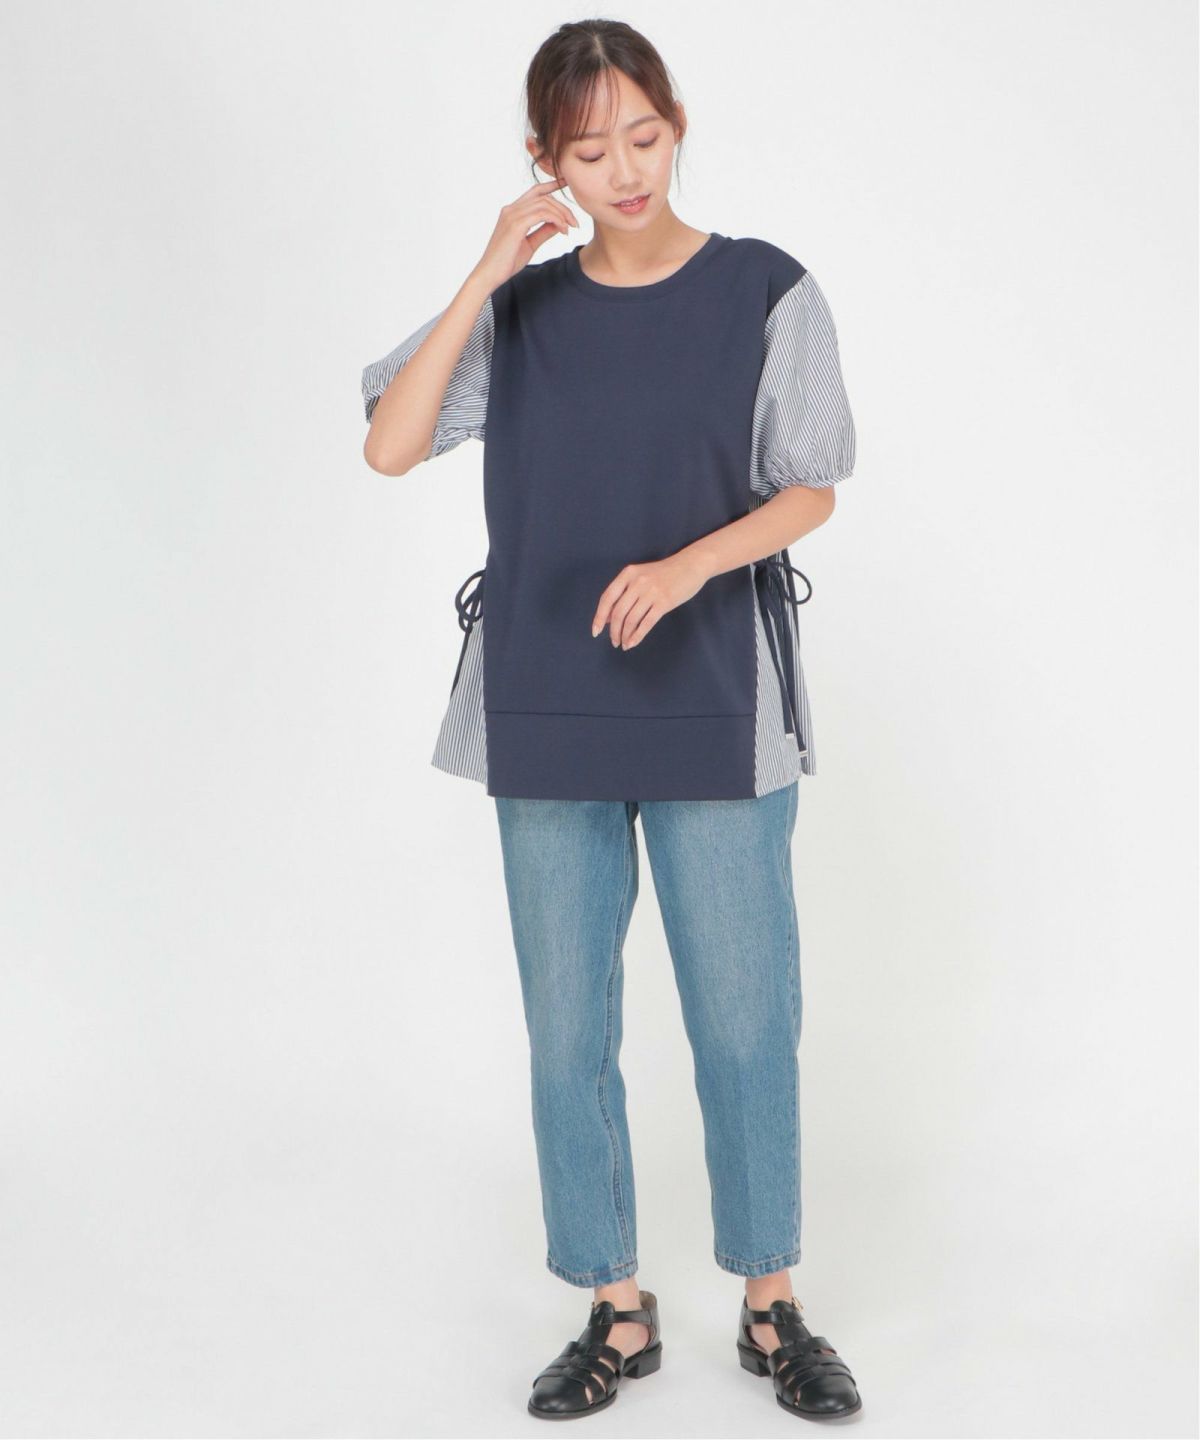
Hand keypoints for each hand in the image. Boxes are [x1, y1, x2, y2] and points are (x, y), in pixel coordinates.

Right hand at [470, 180, 579, 291]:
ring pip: (545, 203)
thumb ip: (543, 231)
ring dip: (562, 214)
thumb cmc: (507, 262)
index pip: (535, 191)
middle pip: (544, 197)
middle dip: (563, 207)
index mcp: (513, 211)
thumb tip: (559, 224)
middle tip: (575, 223)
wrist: (490, 274)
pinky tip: (562, 230)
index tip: (566, 184)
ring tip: (569, 229)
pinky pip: (542, 214)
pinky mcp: (515, 224)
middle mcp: (511, 209)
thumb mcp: (530, 244)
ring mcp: (512, 215)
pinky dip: (556, 220)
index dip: (551, 185)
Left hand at [592, 553, 710, 649]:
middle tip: (614, 642)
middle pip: (618, 612)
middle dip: (614, 631)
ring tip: (624, 644)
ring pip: (631, 620)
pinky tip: (633, 643)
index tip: (596, 632)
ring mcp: (651, 592)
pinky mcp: (664, 602)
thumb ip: (623, 594)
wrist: (691, 564)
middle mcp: (637, 582)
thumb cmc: (664, 573)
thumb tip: (607, 617)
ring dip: (625, 635)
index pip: (607, 598)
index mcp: (628, 574)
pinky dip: (637, 636)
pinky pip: (646, 623)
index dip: (599, 617)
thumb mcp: (640, 577)